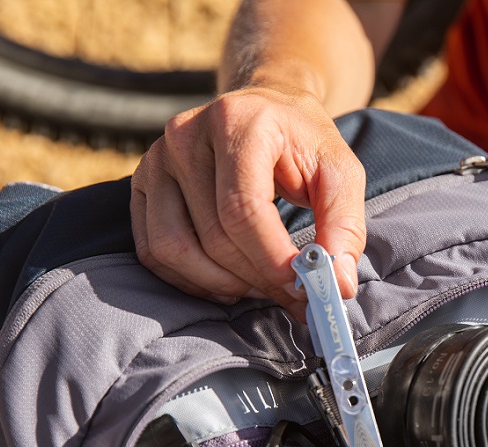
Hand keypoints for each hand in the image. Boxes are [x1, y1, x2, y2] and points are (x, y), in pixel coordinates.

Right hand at [130, 85, 366, 313]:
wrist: (263, 110)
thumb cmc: (302, 143)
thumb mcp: (340, 173)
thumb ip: (344, 227)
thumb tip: (338, 285)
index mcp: (237, 122)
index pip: (242, 209)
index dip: (271, 259)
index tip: (301, 287)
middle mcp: (185, 135)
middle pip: (213, 236)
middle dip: (256, 278)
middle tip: (291, 295)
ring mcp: (156, 159)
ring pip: (175, 249)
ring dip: (222, 284)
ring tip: (261, 286)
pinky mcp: (143, 184)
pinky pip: (152, 251)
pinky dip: (190, 280)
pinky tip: (227, 281)